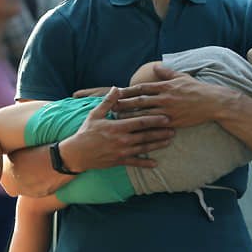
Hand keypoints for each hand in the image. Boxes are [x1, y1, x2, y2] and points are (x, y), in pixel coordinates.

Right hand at [59, 87, 174, 171]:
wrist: (77, 153)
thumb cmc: (86, 131)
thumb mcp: (95, 114)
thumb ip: (108, 101)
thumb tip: (117, 87)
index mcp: (117, 127)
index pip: (140, 122)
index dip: (155, 119)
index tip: (166, 117)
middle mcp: (122, 140)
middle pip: (146, 135)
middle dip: (160, 132)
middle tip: (173, 129)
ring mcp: (121, 151)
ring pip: (143, 148)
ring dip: (157, 145)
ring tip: (169, 141)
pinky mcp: (119, 161)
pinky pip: (135, 162)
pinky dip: (145, 163)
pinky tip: (155, 164)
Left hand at [114, 64, 230, 127]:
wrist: (213, 102)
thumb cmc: (197, 88)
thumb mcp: (181, 77)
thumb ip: (166, 73)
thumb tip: (156, 66)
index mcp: (165, 87)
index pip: (142, 88)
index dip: (127, 90)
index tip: (116, 92)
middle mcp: (164, 98)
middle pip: (140, 102)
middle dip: (124, 104)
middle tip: (111, 106)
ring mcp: (168, 111)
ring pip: (145, 115)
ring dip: (131, 117)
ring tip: (118, 119)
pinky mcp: (173, 122)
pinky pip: (156, 126)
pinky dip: (145, 128)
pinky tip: (136, 131)